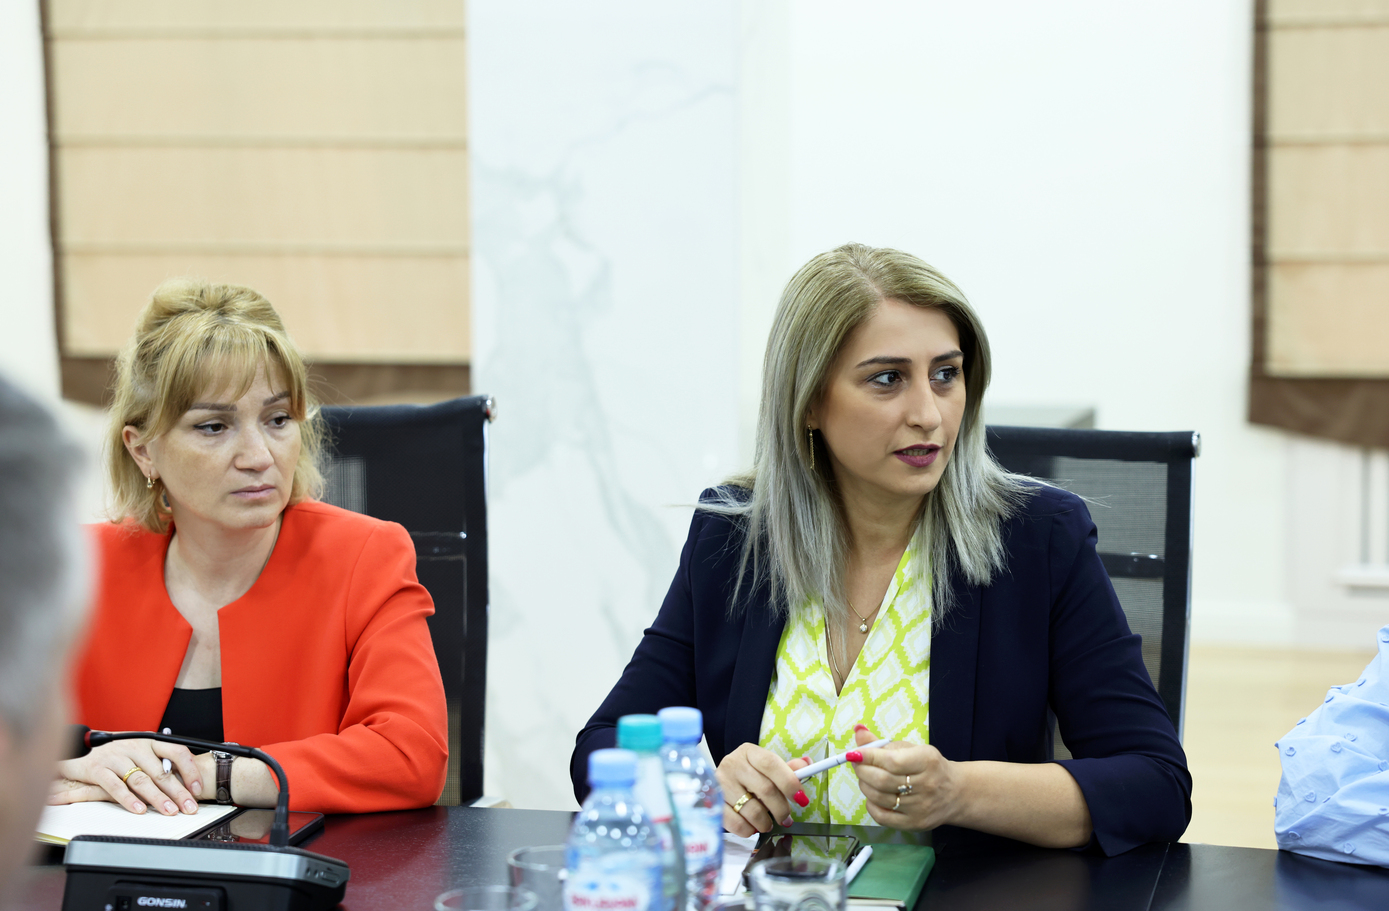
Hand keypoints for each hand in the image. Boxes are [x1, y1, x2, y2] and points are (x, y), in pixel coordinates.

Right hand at [50, 738, 201, 815]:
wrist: (77, 747)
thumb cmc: (114, 753)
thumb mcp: (138, 752)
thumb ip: (156, 764)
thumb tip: (183, 783)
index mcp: (149, 741)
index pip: (177, 751)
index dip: (190, 770)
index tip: (197, 789)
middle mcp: (135, 746)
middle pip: (162, 771)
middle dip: (178, 792)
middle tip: (189, 807)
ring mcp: (116, 757)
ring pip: (141, 779)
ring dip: (158, 798)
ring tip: (169, 811)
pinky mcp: (98, 769)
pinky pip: (116, 786)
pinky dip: (129, 799)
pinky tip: (139, 809)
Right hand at [716, 744, 811, 836]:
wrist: (718, 783)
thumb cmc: (748, 776)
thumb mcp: (766, 768)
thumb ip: (787, 768)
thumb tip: (807, 765)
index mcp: (749, 752)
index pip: (771, 764)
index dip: (789, 782)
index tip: (802, 799)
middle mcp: (733, 764)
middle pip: (765, 789)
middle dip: (781, 809)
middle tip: (786, 818)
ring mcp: (721, 784)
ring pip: (752, 810)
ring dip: (766, 822)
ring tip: (768, 823)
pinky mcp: (713, 804)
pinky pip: (737, 824)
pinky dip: (749, 830)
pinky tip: (752, 826)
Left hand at [848, 725, 959, 830]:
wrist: (955, 792)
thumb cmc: (928, 767)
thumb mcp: (911, 749)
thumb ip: (882, 743)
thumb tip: (858, 731)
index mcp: (927, 761)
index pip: (891, 761)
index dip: (868, 757)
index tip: (854, 753)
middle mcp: (926, 785)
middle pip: (882, 780)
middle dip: (862, 771)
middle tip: (858, 764)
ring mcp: (920, 807)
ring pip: (879, 798)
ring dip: (865, 785)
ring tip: (866, 778)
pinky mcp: (914, 824)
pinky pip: (882, 817)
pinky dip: (871, 805)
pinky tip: (873, 796)